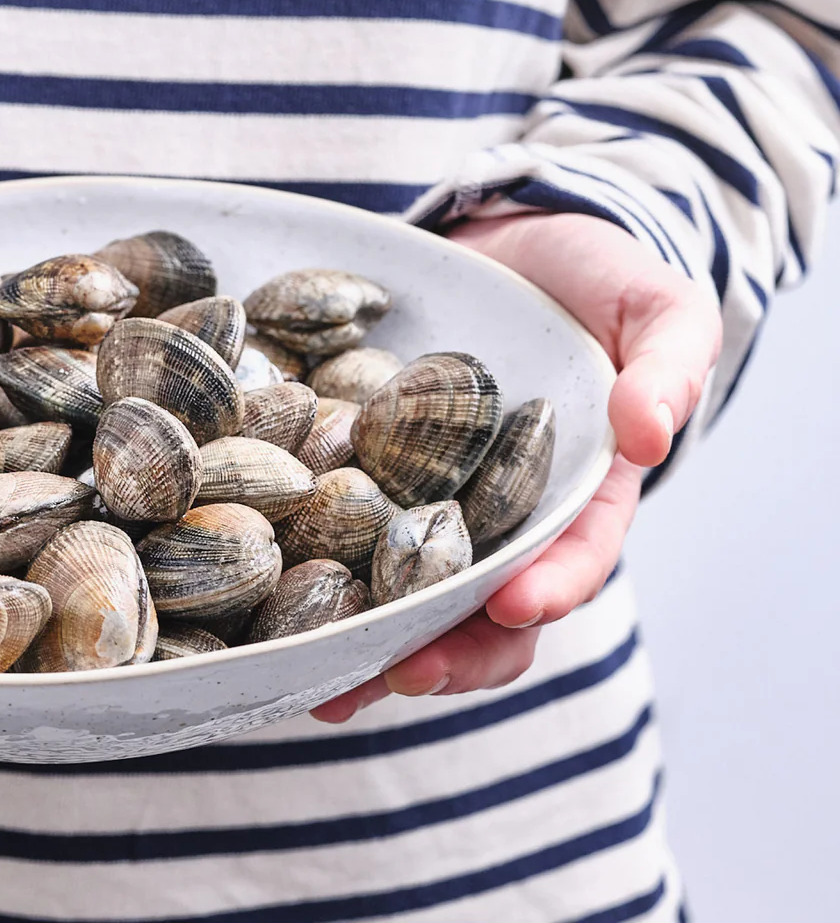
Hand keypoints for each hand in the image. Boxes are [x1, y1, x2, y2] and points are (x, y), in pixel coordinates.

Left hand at [313, 213, 721, 722]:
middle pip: (481, 610)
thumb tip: (650, 431)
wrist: (508, 243)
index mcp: (578, 497)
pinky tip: (263, 612)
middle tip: (403, 673)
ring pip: (402, 596)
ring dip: (367, 648)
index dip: (553, 586)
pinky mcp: (368, 479)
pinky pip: (339, 533)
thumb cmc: (594, 282)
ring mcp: (430, 504)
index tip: (519, 605)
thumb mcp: (655, 310)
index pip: (573, 557)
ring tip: (320, 687)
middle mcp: (501, 519)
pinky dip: (307, 576)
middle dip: (447, 651)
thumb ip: (668, 365)